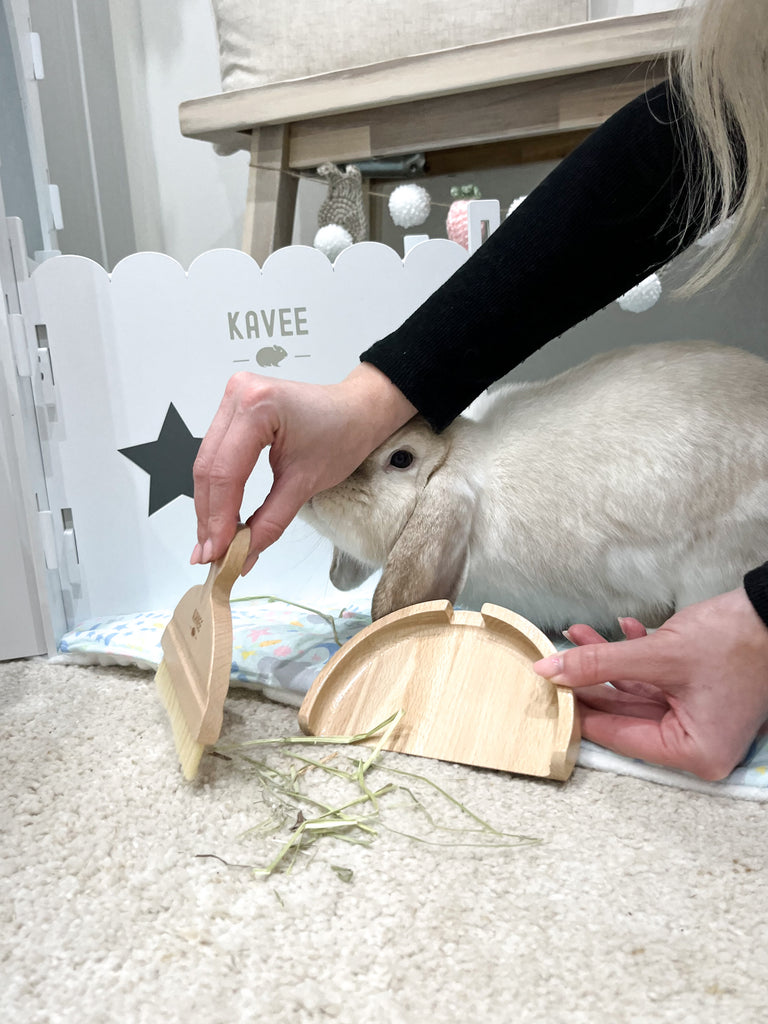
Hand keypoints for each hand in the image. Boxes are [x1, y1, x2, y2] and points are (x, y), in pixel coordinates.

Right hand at [191, 362, 415, 573]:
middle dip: (208, 516)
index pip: (225, 473)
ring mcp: (232, 397)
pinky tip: (218, 514)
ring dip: (208, 505)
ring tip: (212, 542)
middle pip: (209, 468)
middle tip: (209, 554)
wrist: (356, 411)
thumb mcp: (305, 484)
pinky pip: (216, 454)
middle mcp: (237, 395)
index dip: (218, 518)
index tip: (217, 552)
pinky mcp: (233, 408)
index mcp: (256, 406)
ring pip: (207, 463)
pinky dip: (217, 487)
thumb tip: (242, 555)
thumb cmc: (342, 435)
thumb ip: (269, 522)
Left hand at [533, 587, 767, 780]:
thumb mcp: (658, 655)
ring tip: (577, 635)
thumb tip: (552, 671)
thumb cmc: (735, 642)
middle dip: (591, 679)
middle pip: (625, 714)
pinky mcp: (698, 693)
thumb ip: (600, 665)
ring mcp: (697, 718)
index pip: (619, 736)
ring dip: (608, 661)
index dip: (580, 711)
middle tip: (557, 661)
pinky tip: (618, 629)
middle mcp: (695, 742)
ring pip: (636, 691)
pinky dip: (635, 655)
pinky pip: (655, 679)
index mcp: (692, 751)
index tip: (548, 692)